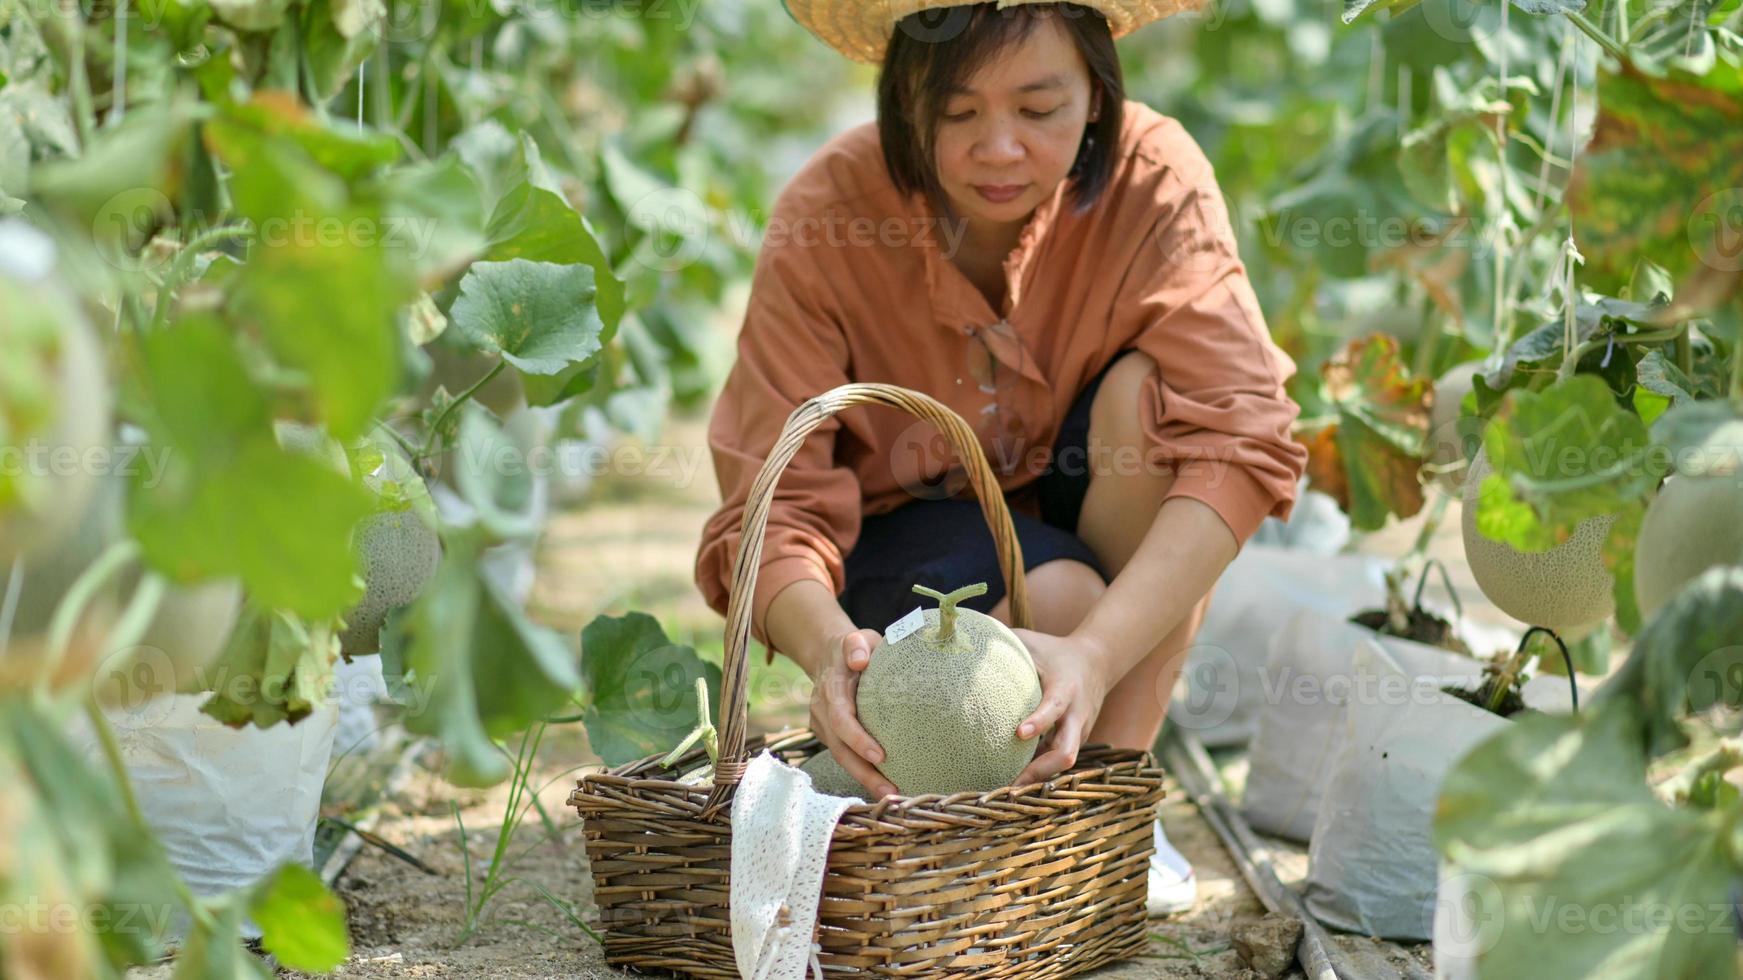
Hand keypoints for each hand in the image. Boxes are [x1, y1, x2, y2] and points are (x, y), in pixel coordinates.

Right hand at [805, 626, 898, 799]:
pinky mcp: (830, 735)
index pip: (841, 719)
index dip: (858, 739)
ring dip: (864, 779)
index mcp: (830, 689)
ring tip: (891, 796)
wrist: (828, 655)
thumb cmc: (854, 648)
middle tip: (890, 790)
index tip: (880, 755)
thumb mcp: (857, 638)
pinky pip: (845, 756)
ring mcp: (823, 726)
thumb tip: (859, 661)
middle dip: (863, 772)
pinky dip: (862, 772)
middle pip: (840, 749)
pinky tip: (885, 786)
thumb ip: (857, 645)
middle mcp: (822, 710)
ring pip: (841, 758)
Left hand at [1010, 629, 1112, 787]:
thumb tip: (960, 637)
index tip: (1018, 734)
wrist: (1099, 661)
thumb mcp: (1031, 641)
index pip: (1054, 709)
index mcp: (1065, 690)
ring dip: (1037, 779)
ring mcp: (1078, 733)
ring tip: (1005, 794)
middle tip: (1011, 786)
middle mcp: (1076, 716)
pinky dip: (1039, 773)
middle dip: (1039, 772)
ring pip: (1063, 765)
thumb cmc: (1055, 650)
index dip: (1039, 722)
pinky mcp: (1075, 741)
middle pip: (1066, 753)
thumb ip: (1001, 641)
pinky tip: (1013, 784)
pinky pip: (1057, 761)